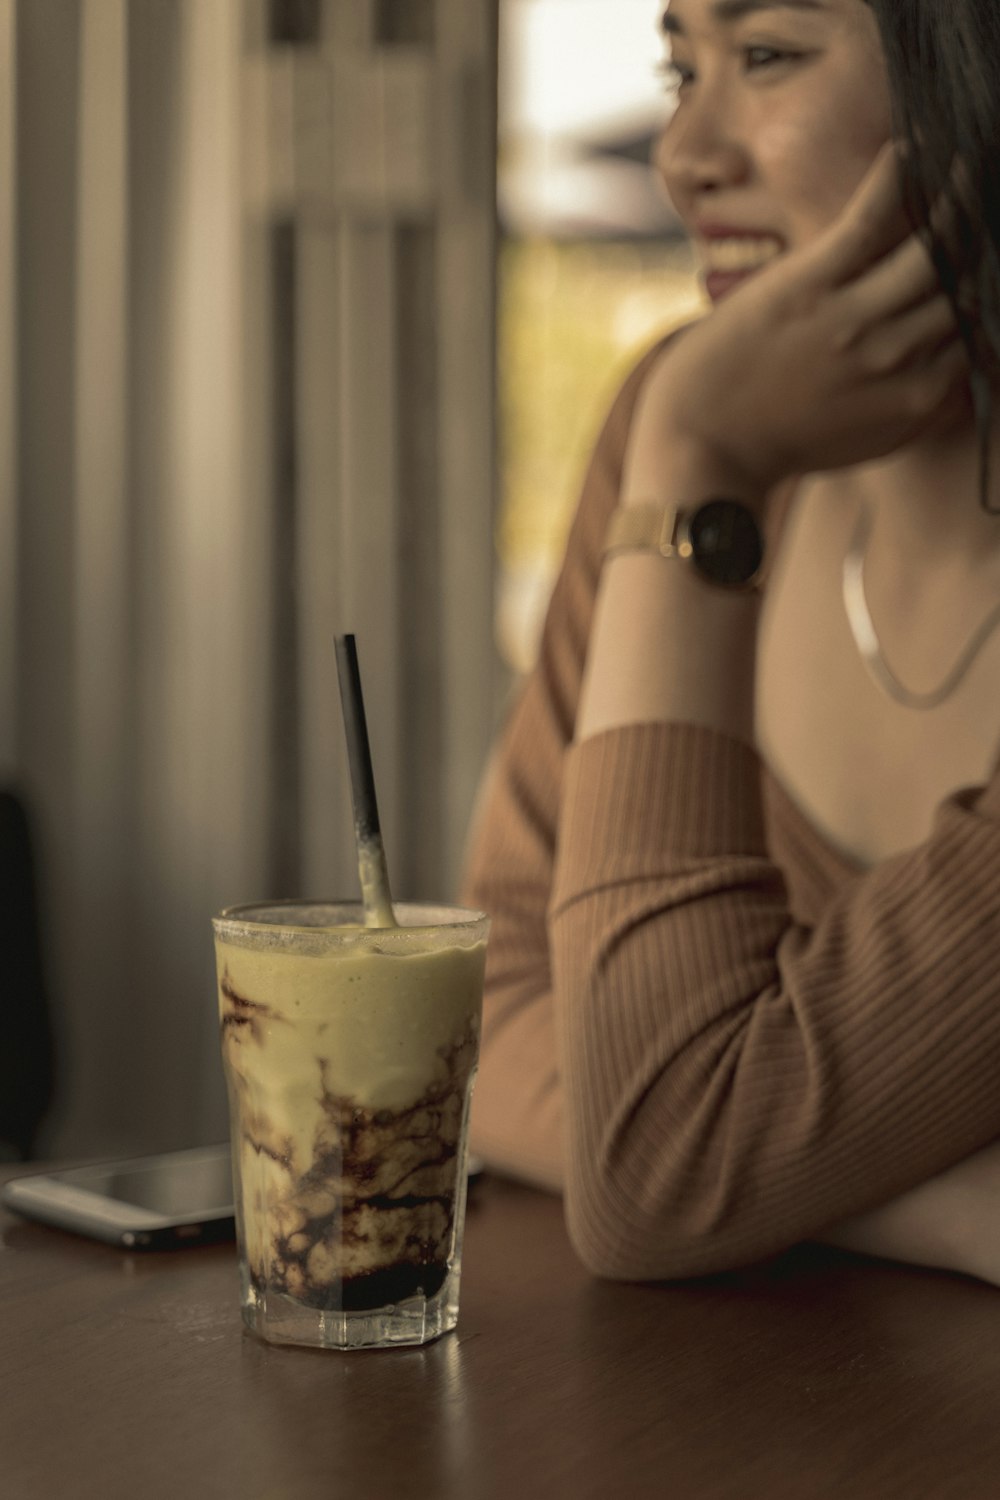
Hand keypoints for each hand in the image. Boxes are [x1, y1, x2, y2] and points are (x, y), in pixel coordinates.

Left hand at [630, 143, 969, 500]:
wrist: (703, 446)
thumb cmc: (781, 440)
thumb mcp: (869, 438)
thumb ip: (923, 401)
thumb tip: (965, 366)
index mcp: (921, 399)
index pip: (984, 324)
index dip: (990, 280)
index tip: (990, 245)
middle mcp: (897, 360)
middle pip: (971, 280)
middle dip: (985, 232)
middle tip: (990, 185)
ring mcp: (854, 322)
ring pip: (937, 242)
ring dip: (962, 188)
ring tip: (973, 150)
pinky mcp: (809, 287)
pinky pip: (872, 216)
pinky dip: (901, 172)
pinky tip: (917, 138)